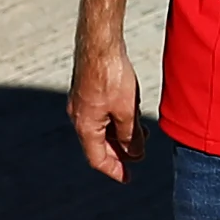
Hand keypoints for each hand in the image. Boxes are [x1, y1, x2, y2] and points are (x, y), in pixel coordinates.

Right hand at [68, 33, 145, 182]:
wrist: (100, 42)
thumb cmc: (111, 74)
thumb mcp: (127, 111)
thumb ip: (131, 135)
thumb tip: (135, 153)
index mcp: (85, 126)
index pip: (97, 158)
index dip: (114, 170)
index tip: (127, 178)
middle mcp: (78, 116)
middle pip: (97, 145)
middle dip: (118, 153)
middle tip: (137, 158)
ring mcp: (81, 103)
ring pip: (100, 128)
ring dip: (119, 135)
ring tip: (141, 135)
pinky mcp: (86, 90)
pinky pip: (100, 114)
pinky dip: (115, 121)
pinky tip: (130, 115)